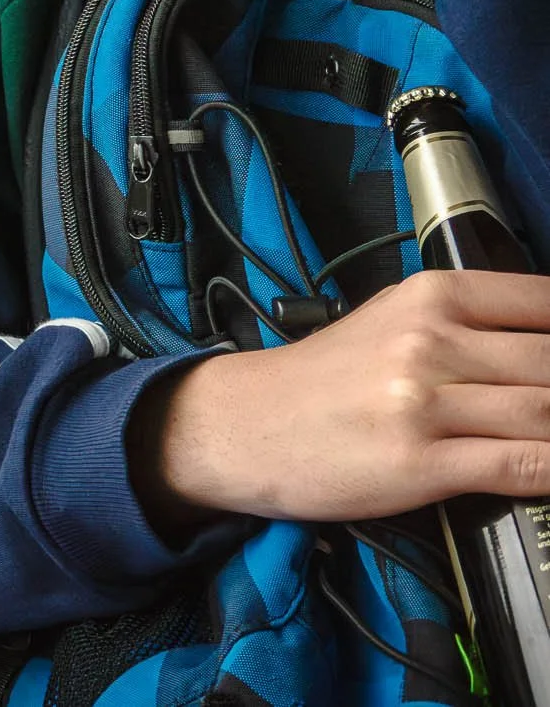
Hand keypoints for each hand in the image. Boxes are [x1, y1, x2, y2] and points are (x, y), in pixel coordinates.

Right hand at [147, 270, 549, 524]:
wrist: (243, 424)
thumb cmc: (321, 380)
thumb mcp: (392, 322)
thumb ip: (469, 326)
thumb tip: (544, 346)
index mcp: (428, 297)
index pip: (544, 304)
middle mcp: (428, 341)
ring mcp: (424, 402)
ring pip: (547, 413)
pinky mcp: (420, 462)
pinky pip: (522, 464)